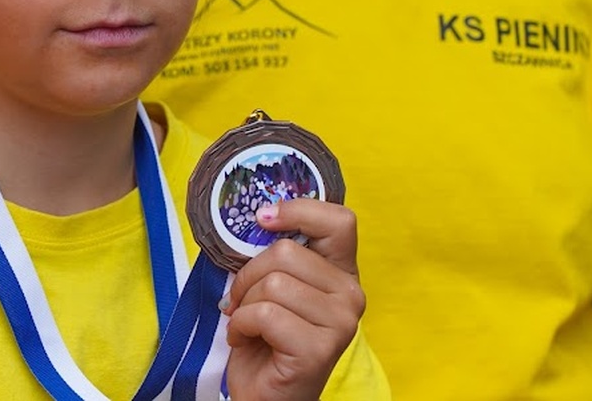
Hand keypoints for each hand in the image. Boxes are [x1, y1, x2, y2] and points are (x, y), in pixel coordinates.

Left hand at [221, 199, 364, 400]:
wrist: (265, 396)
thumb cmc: (266, 340)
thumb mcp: (275, 287)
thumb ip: (278, 256)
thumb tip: (261, 216)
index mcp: (343, 273)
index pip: (339, 220)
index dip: (298, 210)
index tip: (263, 219)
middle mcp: (351, 296)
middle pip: (287, 252)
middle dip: (249, 275)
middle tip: (240, 300)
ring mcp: (340, 323)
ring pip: (273, 283)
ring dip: (243, 304)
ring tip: (244, 322)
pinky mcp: (319, 349)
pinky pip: (265, 314)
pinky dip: (241, 324)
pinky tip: (244, 339)